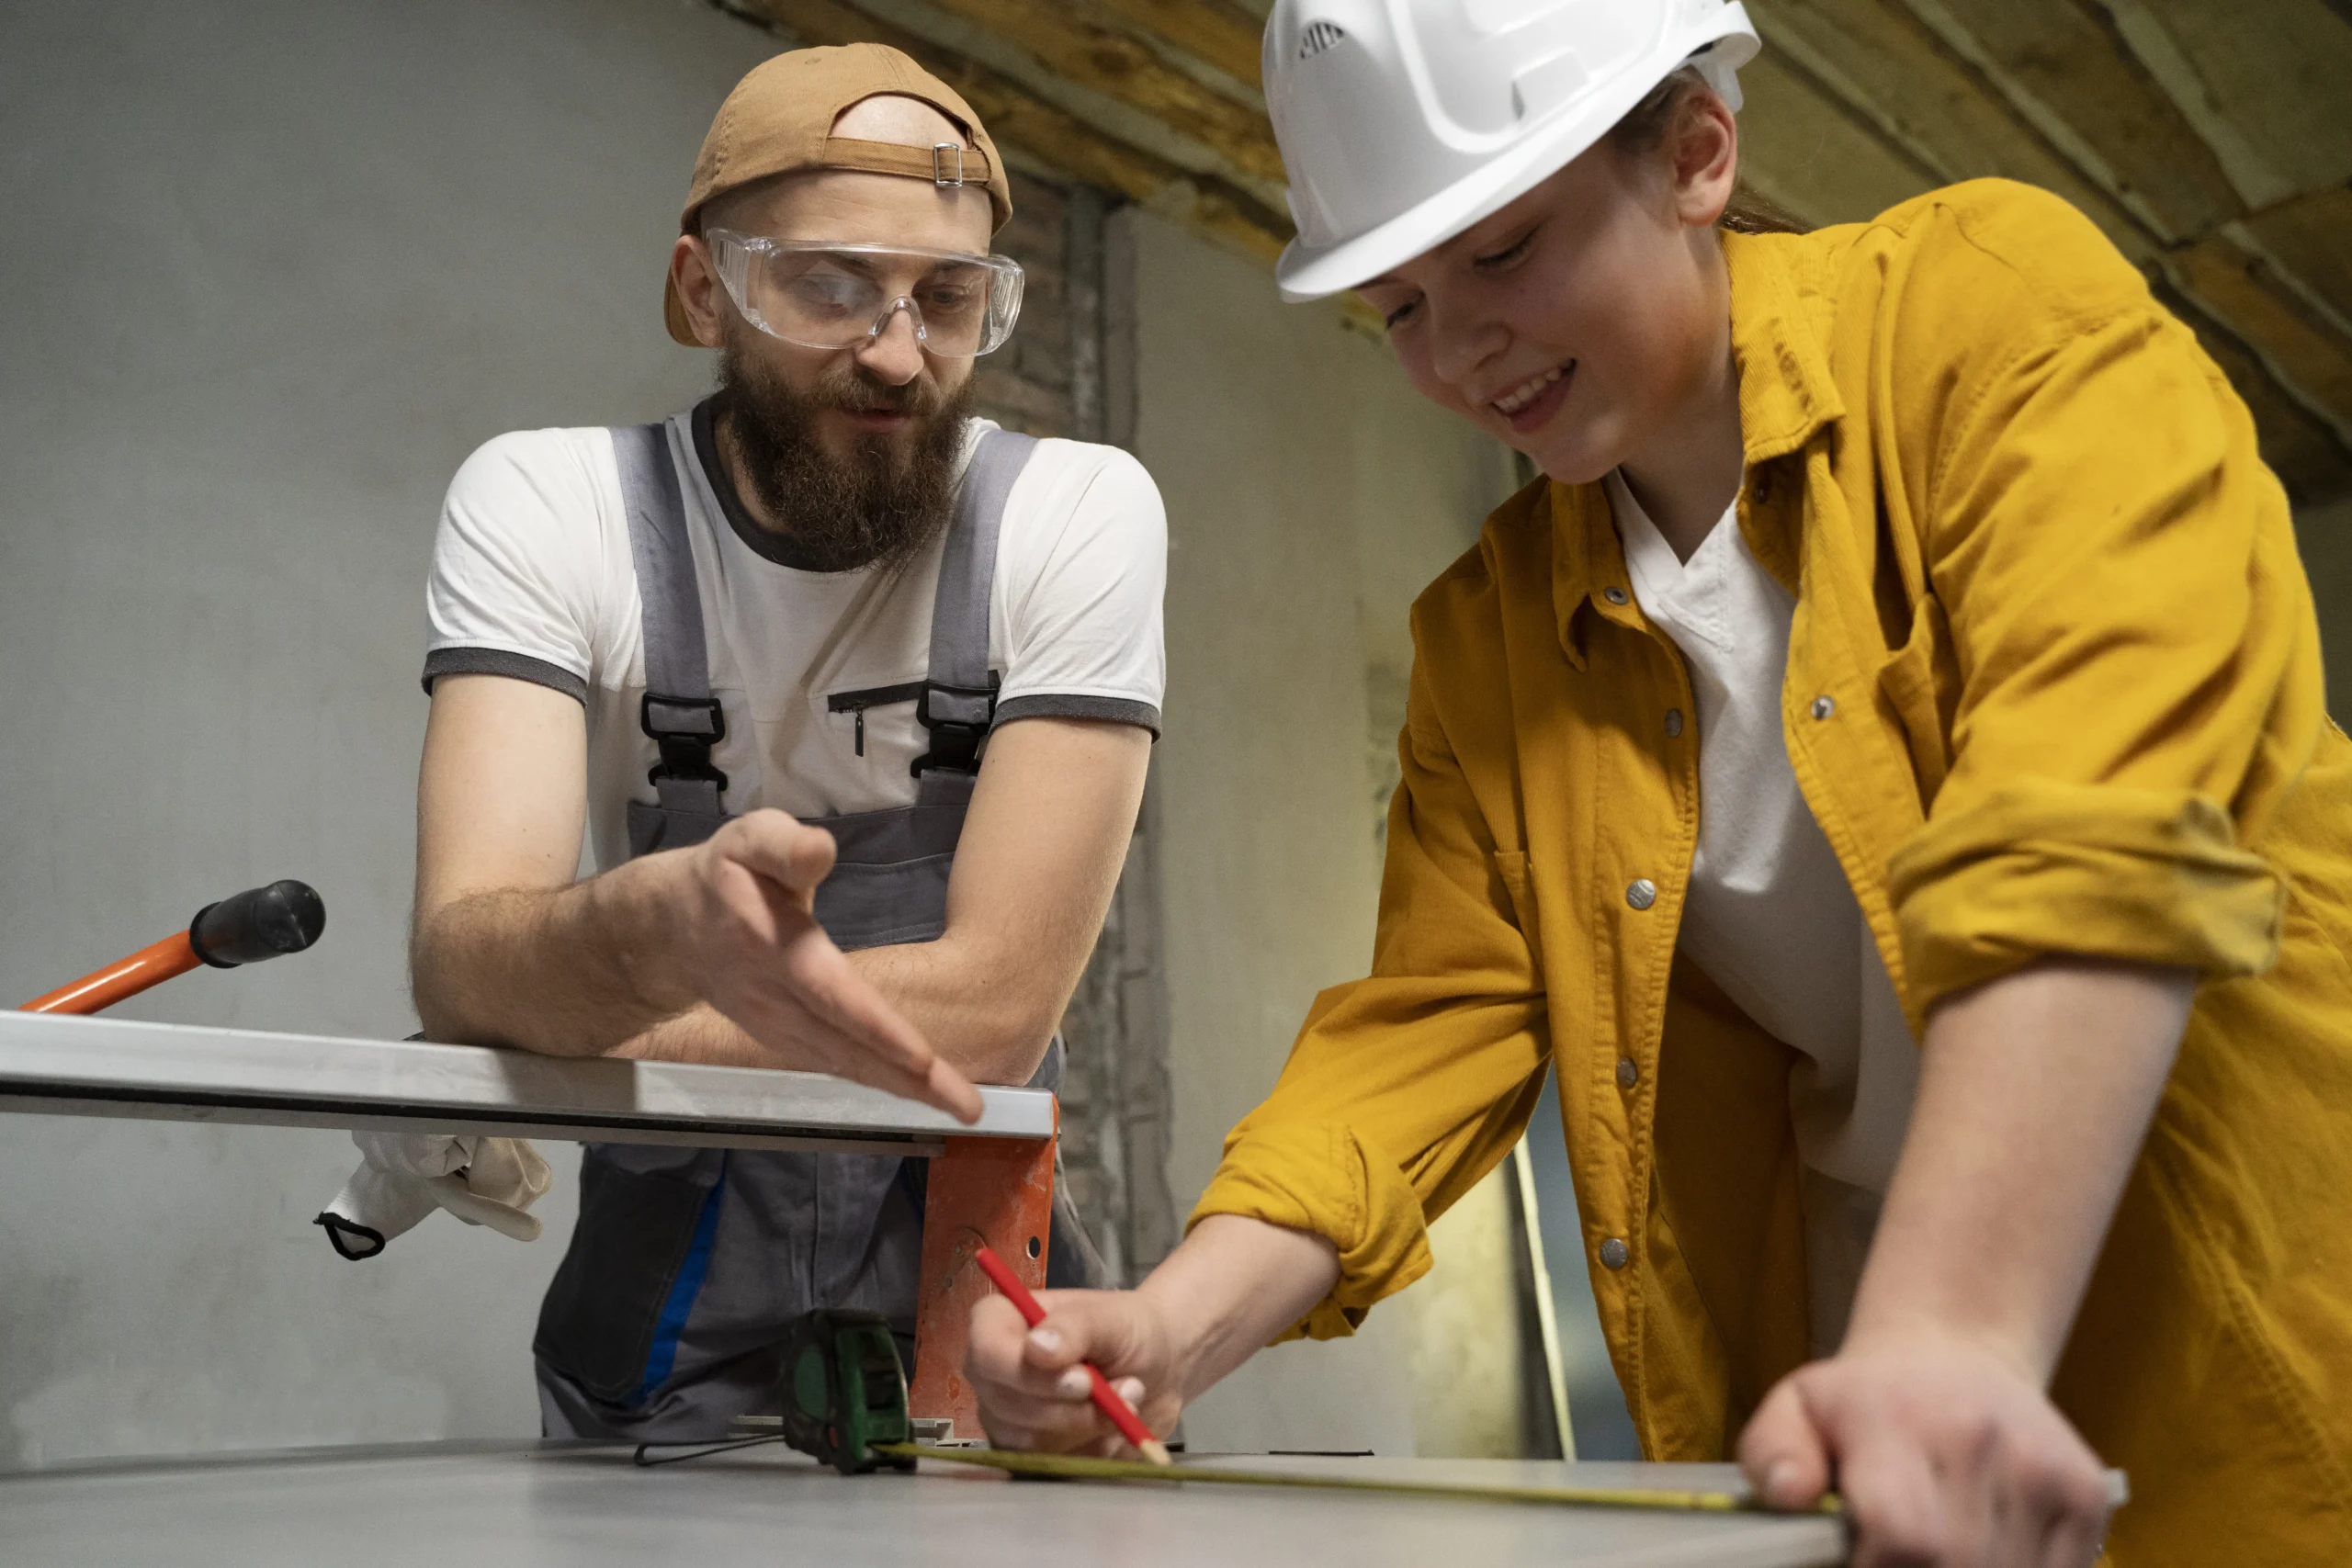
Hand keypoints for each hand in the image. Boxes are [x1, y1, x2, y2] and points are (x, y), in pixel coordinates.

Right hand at [668, 808, 981, 1120]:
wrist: (670, 927)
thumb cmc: (725, 874)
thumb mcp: (748, 839)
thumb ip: (784, 846)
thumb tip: (821, 850)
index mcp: (774, 948)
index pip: (832, 995)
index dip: (877, 1028)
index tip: (922, 1058)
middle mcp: (778, 1000)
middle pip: (848, 1046)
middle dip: (910, 1078)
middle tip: (970, 1106)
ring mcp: (779, 1028)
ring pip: (845, 1064)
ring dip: (904, 1090)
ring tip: (962, 1106)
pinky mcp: (783, 1040)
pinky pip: (837, 1064)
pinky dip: (880, 1082)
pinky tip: (922, 1092)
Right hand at [966, 1287, 1184, 1456]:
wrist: (1158, 1368)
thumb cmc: (1129, 1330)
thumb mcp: (1111, 1318)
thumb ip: (1075, 1327)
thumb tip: (1036, 1348)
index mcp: (999, 1321)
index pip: (988, 1353)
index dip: (1030, 1375)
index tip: (1084, 1380)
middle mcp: (992, 1372)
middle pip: (1006, 1405)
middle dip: (1070, 1407)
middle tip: (1124, 1389)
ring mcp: (1004, 1417)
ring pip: (1027, 1442)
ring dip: (1086, 1426)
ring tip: (1126, 1401)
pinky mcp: (1026, 1454)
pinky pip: (1046, 1467)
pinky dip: (1089, 1453)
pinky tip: (1112, 1429)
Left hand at [1738, 1330, 2112, 1567]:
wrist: (1954, 1352)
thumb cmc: (1862, 1402)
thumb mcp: (1794, 1409)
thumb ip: (1772, 1455)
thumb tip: (1789, 1494)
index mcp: (1896, 1419)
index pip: (1905, 1536)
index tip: (1856, 1567)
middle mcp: (1978, 1437)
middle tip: (1889, 1558)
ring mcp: (2041, 1466)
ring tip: (1932, 1554)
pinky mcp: (2087, 1493)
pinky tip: (1982, 1552)